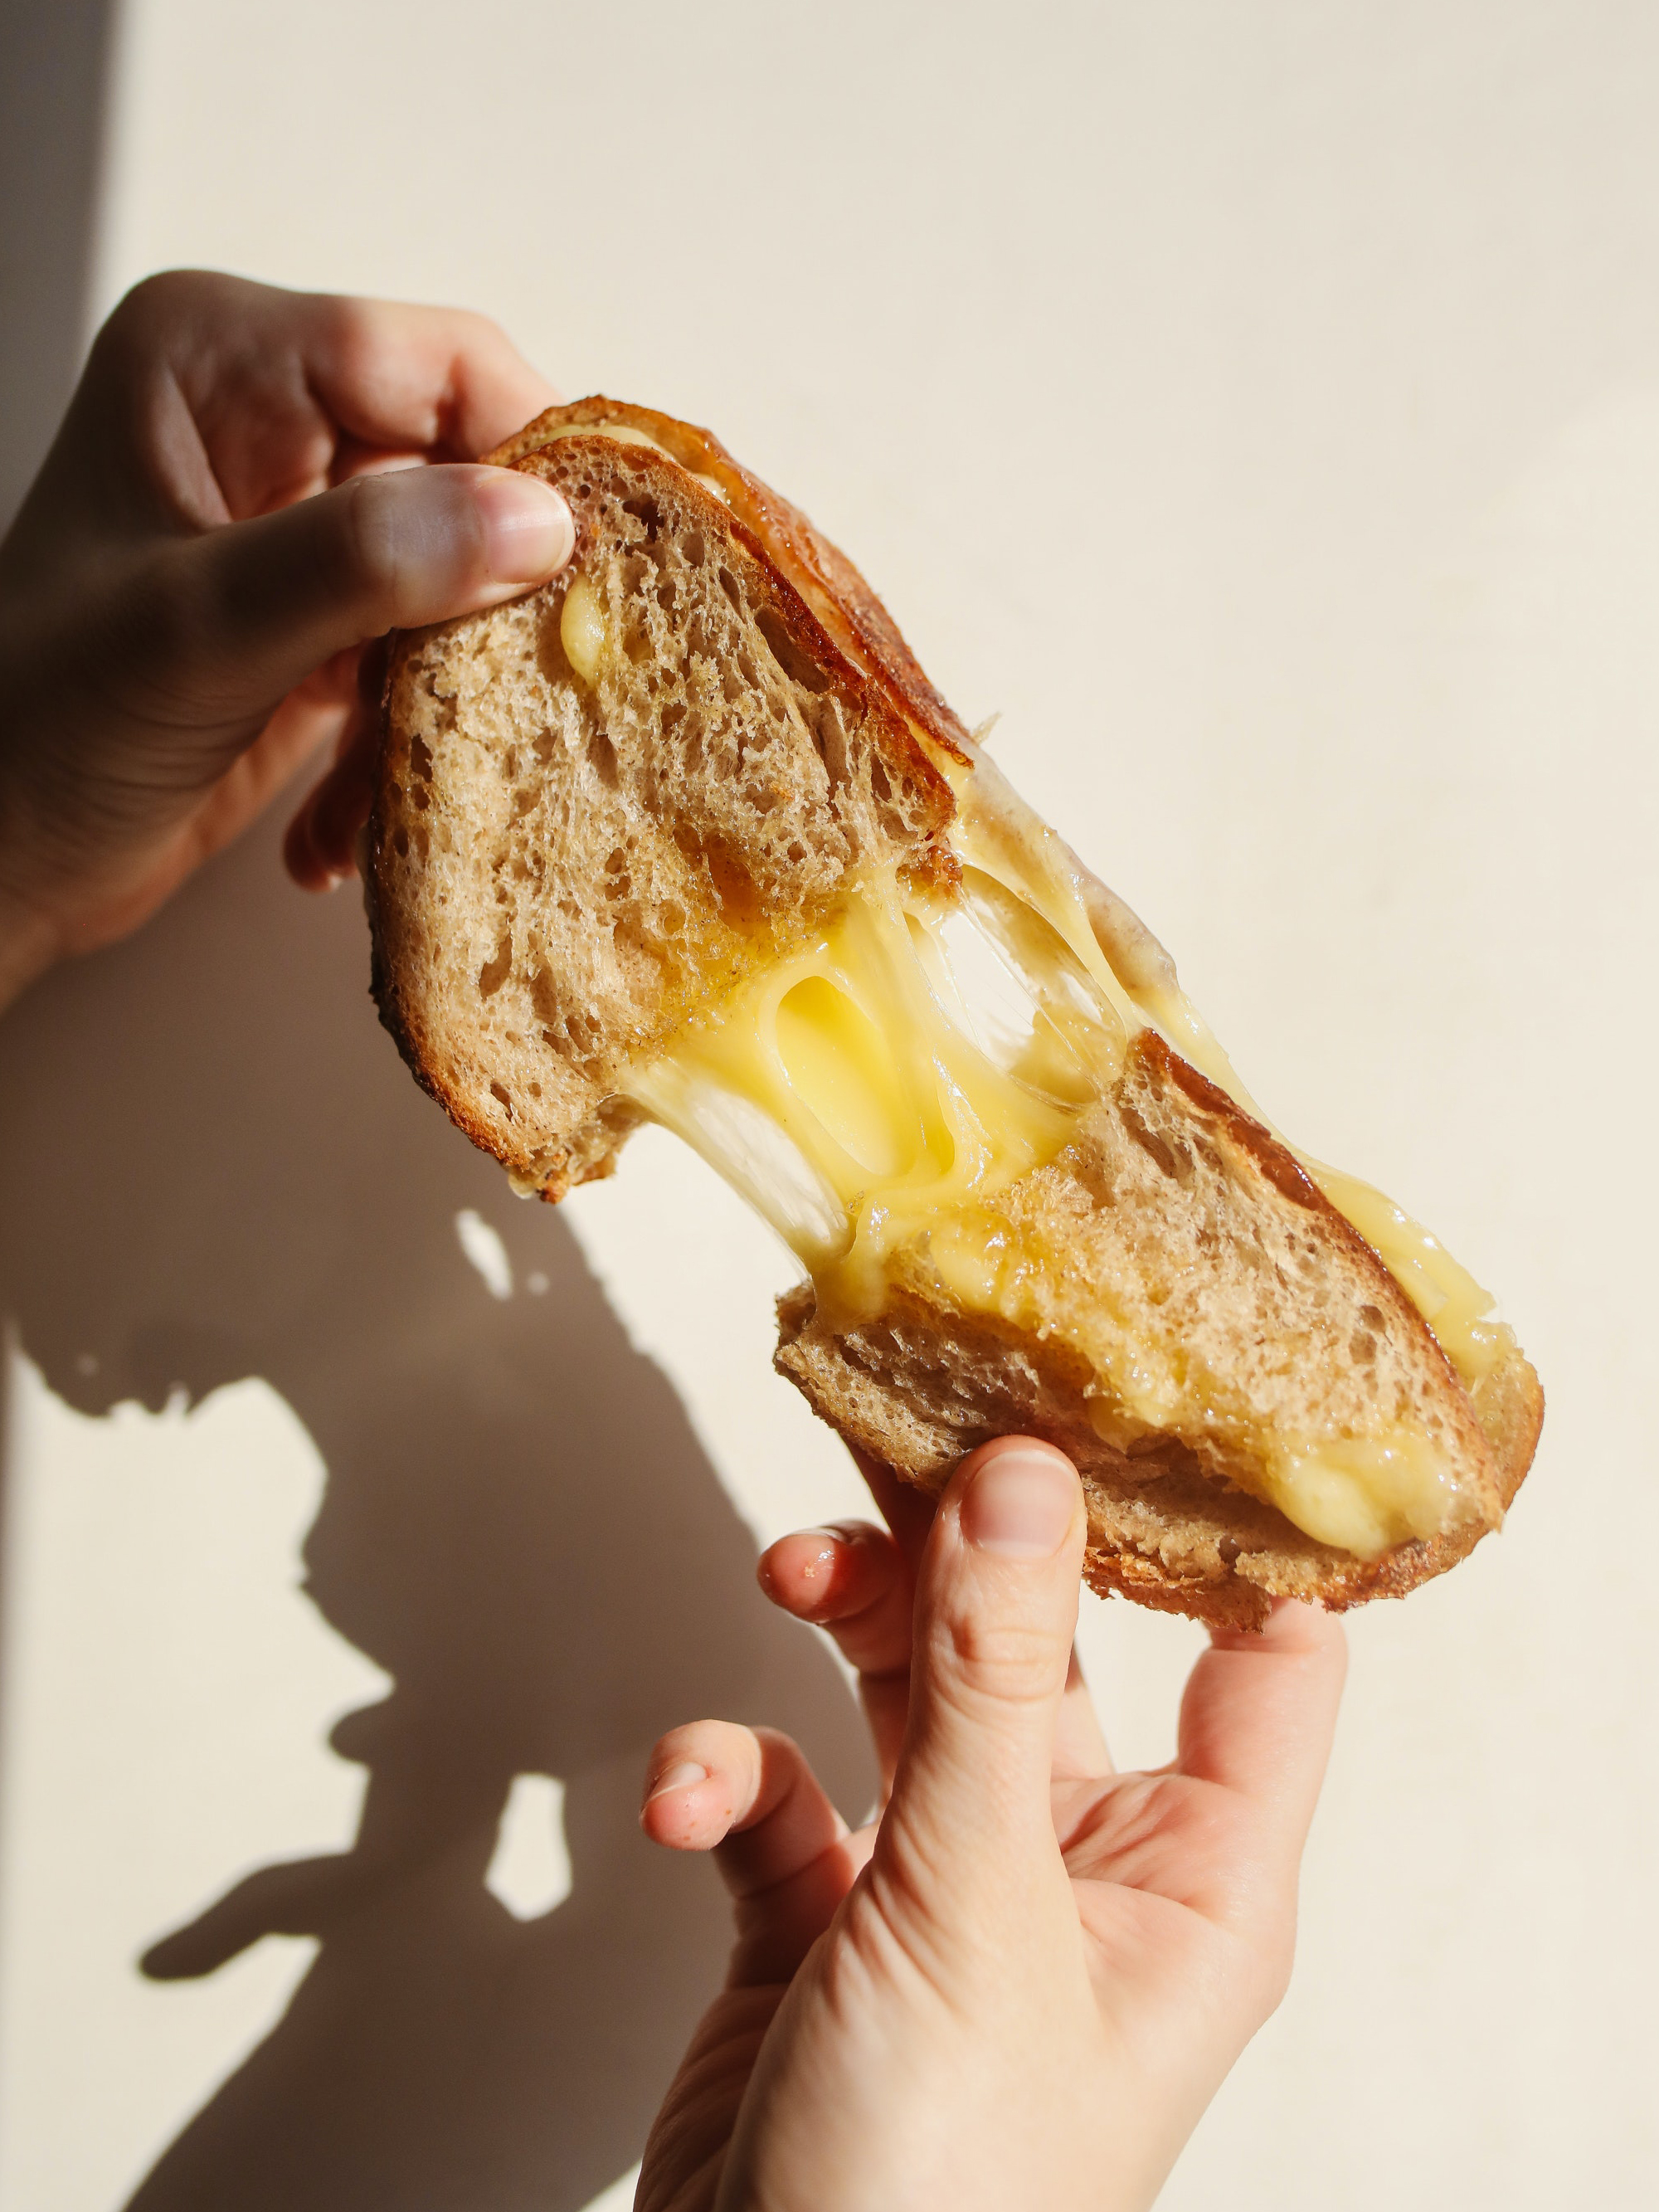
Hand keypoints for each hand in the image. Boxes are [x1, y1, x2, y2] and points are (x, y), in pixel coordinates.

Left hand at [0, 269, 572, 1006]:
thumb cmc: (36, 729)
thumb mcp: (196, 633)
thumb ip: (360, 562)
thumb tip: (537, 522)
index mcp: (221, 361)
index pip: (440, 364)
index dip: (530, 458)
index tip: (581, 575)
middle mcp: (270, 425)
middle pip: (470, 477)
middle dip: (485, 609)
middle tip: (506, 707)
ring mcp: (300, 530)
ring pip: (462, 589)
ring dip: (438, 708)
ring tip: (382, 797)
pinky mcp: (323, 625)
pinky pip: (424, 667)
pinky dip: (398, 755)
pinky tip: (334, 830)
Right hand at [637, 1440, 1345, 2211]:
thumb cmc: (937, 2198)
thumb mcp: (975, 1910)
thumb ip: (986, 1684)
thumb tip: (1023, 1481)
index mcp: (1193, 1882)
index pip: (1267, 1659)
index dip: (1221, 1527)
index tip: (1144, 1394)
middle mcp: (1081, 1870)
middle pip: (1048, 1640)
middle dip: (968, 1545)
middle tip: (907, 1438)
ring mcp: (947, 1886)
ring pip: (903, 1685)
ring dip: (837, 1618)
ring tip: (786, 1576)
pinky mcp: (822, 1911)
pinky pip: (782, 1785)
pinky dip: (727, 1769)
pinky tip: (692, 1797)